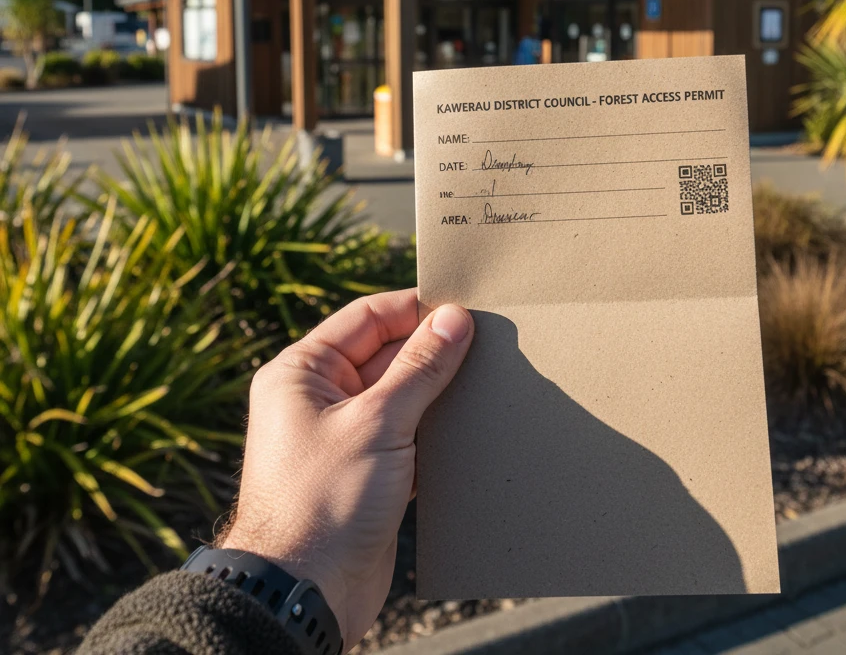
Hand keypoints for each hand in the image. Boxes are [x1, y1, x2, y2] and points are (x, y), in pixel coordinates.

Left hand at [220, 289, 473, 649]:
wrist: (304, 594)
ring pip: (402, 396)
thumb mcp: (377, 422)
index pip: (368, 318)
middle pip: (387, 355)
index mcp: (303, 372)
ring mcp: (344, 436)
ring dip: (438, 393)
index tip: (463, 308)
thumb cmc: (322, 501)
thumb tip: (453, 319)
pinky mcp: (367, 471)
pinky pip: (407, 434)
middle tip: (486, 345)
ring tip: (485, 383)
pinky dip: (435, 429)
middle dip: (433, 352)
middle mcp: (319, 398)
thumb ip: (420, 368)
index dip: (415, 310)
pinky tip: (470, 427)